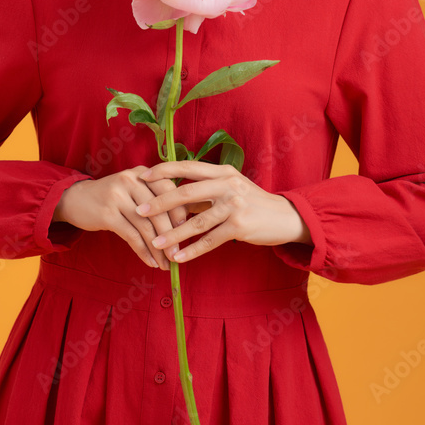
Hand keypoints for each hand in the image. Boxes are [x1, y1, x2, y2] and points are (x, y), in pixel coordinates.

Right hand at [53, 167, 188, 269]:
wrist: (76, 199)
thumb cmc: (112, 197)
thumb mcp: (133, 190)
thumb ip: (155, 198)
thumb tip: (185, 220)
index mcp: (142, 173)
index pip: (169, 191)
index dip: (180, 212)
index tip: (188, 231)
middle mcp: (131, 180)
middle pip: (160, 210)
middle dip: (172, 235)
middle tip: (178, 254)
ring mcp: (118, 196)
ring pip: (146, 226)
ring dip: (158, 248)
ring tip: (166, 263)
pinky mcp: (107, 213)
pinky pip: (132, 236)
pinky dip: (143, 251)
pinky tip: (150, 262)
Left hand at [133, 160, 312, 263]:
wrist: (284, 217)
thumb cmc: (251, 202)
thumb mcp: (229, 189)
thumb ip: (203, 193)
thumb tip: (172, 201)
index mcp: (222, 172)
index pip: (188, 166)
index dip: (164, 170)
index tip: (143, 176)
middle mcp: (227, 185)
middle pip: (186, 192)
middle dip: (160, 203)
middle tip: (140, 211)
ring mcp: (234, 205)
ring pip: (196, 222)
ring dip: (173, 234)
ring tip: (155, 242)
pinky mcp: (239, 226)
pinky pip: (209, 240)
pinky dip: (192, 251)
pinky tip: (178, 258)